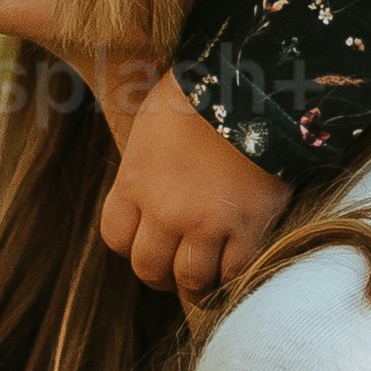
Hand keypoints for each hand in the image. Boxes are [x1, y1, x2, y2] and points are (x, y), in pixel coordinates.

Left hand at [98, 74, 283, 298]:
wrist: (255, 87)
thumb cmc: (200, 94)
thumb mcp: (152, 124)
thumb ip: (144, 164)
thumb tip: (146, 181)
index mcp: (136, 181)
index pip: (116, 238)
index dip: (131, 246)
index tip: (146, 241)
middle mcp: (165, 210)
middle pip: (149, 267)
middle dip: (161, 274)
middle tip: (176, 270)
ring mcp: (207, 223)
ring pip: (192, 279)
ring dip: (197, 283)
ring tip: (208, 275)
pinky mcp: (249, 228)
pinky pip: (235, 272)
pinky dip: (234, 275)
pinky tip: (237, 264)